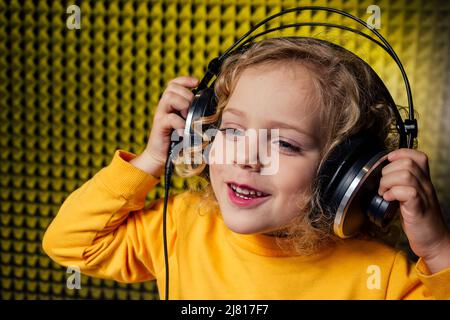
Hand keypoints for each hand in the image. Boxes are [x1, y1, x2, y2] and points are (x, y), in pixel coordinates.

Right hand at [131, 76, 198, 176]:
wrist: (162, 154)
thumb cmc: (177, 138)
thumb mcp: (187, 122)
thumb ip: (193, 113)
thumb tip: (209, 106)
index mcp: (171, 103)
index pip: (174, 83)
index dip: (185, 80)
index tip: (196, 82)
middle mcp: (164, 106)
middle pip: (172, 87)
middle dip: (186, 94)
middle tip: (191, 108)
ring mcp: (160, 115)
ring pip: (169, 98)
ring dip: (182, 104)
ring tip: (187, 117)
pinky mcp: (159, 126)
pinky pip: (170, 118)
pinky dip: (179, 123)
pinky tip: (183, 131)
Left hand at [379, 148, 449, 272]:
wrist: (433, 241)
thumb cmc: (419, 220)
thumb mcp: (409, 197)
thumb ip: (400, 185)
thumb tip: (382, 175)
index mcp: (423, 181)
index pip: (417, 156)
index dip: (400, 153)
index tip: (387, 162)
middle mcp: (425, 185)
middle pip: (408, 162)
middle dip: (388, 170)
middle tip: (383, 184)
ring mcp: (423, 196)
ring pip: (406, 175)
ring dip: (388, 181)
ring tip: (384, 192)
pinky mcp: (418, 209)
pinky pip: (407, 192)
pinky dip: (393, 193)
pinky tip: (388, 199)